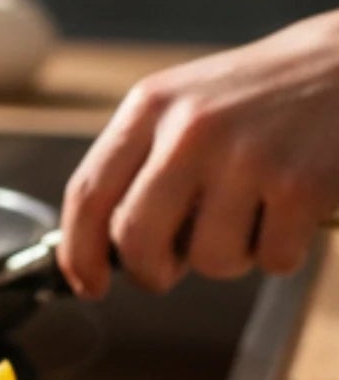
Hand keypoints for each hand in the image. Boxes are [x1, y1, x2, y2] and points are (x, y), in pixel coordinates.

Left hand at [61, 13, 338, 297]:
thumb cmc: (262, 95)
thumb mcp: (186, 104)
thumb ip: (143, 163)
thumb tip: (106, 247)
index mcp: (150, 106)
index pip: (89, 192)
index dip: (78, 251)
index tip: (87, 284)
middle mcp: (190, 128)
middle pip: (136, 239)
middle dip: (151, 272)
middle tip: (169, 270)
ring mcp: (247, 156)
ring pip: (208, 259)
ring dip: (229, 258)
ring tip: (250, 217)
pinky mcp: (301, 184)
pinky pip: (273, 260)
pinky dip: (282, 252)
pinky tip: (292, 212)